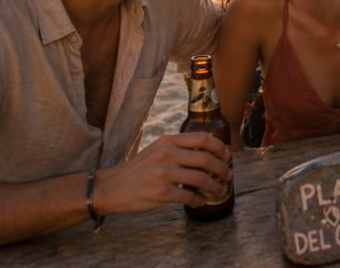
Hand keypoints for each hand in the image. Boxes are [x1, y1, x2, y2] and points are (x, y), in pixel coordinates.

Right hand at [93, 132, 232, 215]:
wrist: (111, 187)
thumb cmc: (137, 169)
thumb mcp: (157, 150)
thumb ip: (177, 149)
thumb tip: (205, 154)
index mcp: (168, 141)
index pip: (202, 138)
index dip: (219, 146)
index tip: (227, 154)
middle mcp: (167, 154)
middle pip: (206, 159)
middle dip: (222, 169)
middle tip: (229, 175)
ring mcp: (164, 173)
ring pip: (201, 179)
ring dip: (215, 186)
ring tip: (220, 191)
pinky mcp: (160, 192)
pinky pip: (188, 197)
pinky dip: (199, 200)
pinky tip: (201, 201)